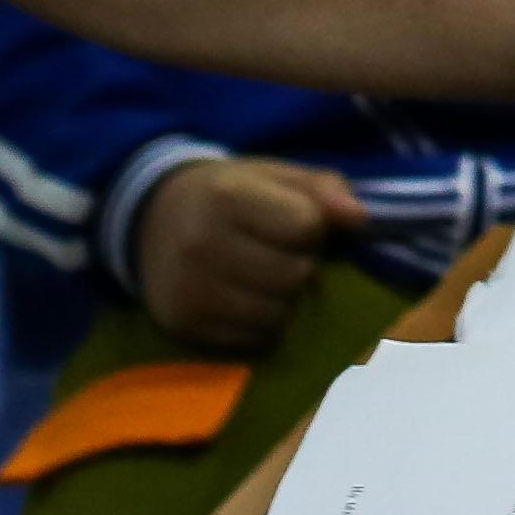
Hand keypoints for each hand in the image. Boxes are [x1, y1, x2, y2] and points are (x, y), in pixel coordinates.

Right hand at [132, 154, 365, 351]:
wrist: (153, 218)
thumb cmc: (228, 193)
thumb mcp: (274, 175)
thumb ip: (323, 188)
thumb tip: (361, 219)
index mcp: (228, 196)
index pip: (307, 225)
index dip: (313, 226)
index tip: (293, 221)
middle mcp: (202, 244)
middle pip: (296, 276)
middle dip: (301, 265)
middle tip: (279, 252)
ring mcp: (190, 290)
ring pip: (278, 314)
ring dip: (285, 299)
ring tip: (265, 276)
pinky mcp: (184, 325)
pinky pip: (253, 339)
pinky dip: (262, 323)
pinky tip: (246, 297)